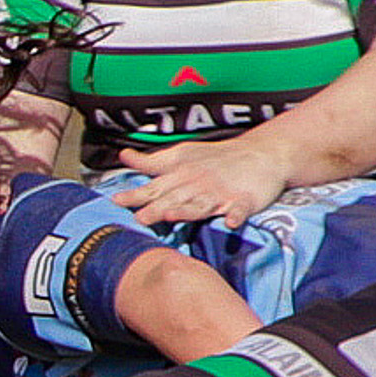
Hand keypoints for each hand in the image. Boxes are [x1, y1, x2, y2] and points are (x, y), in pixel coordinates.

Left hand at [114, 139, 291, 227]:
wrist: (259, 154)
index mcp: (182, 175)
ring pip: (202, 204)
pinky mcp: (244, 200)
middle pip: (174, 198)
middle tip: (139, 218)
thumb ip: (152, 162)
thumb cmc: (215, 158)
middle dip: (156, 207)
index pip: (155, 187)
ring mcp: (221, 192)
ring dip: (188, 210)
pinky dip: (235, 215)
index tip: (116, 202)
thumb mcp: (181, 156)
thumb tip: (124, 157)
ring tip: (172, 216)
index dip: (136, 195)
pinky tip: (230, 222)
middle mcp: (198, 184)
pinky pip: (240, 209)